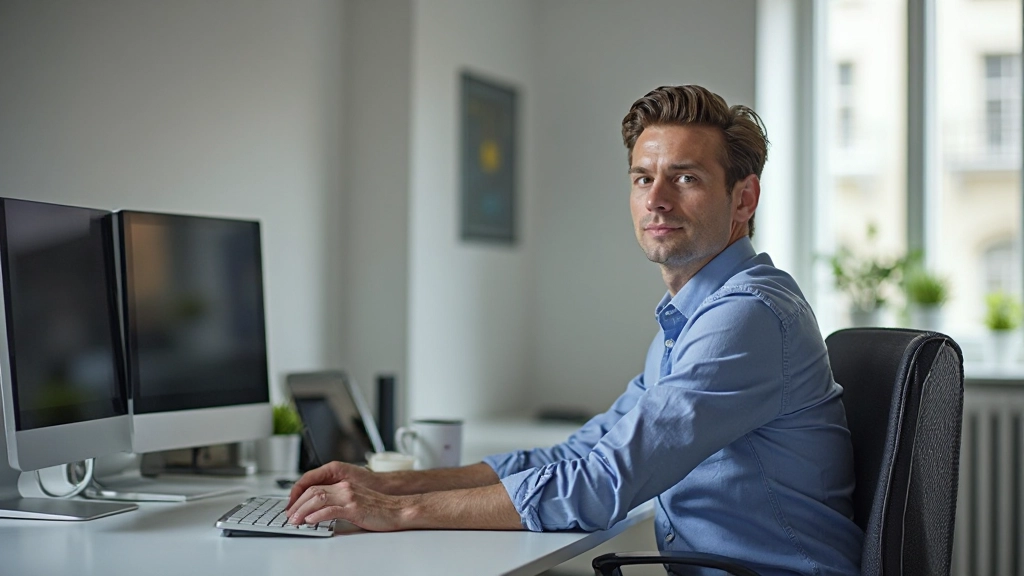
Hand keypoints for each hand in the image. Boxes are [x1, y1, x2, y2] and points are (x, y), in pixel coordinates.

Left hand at [286, 480, 413, 530]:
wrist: (399, 510)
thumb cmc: (380, 509)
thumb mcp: (356, 502)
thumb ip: (340, 503)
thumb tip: (321, 513)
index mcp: (344, 486)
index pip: (315, 487)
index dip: (300, 497)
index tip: (292, 509)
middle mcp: (345, 488)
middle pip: (313, 492)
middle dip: (297, 505)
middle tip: (289, 517)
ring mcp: (349, 497)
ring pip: (318, 499)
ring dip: (303, 510)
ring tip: (294, 521)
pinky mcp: (354, 508)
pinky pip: (331, 509)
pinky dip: (317, 515)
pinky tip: (310, 521)